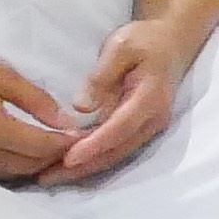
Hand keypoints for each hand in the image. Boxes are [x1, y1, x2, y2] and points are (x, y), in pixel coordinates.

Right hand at [0, 39, 80, 181]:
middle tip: (74, 143)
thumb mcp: (0, 75)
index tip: (85, 135)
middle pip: (29, 166)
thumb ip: (36, 99)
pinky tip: (23, 151)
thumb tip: (65, 120)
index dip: (66, 144)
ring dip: (35, 164)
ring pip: (11, 174)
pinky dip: (12, 165)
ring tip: (53, 148)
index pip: (41, 148)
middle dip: (54, 157)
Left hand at [51, 14, 205, 182]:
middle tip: (46, 178)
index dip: (94, 145)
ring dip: (84, 169)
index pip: (120, 128)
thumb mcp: (121, 46)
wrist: (171, 43)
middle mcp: (153, 120)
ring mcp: (148, 128)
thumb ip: (101, 75)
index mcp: (150, 98)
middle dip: (82, 167)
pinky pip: (115, 150)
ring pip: (115, 155)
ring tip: (50, 177)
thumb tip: (81, 106)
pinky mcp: (139, 130)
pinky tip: (68, 166)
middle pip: (116, 151)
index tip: (67, 158)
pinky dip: (92, 160)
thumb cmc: (145, 41)